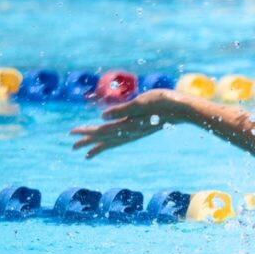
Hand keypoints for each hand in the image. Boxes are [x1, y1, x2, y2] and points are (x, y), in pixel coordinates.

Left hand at [70, 89, 192, 158]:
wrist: (183, 109)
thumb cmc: (163, 102)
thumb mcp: (140, 103)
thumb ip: (121, 110)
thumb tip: (101, 116)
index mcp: (129, 125)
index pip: (103, 130)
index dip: (86, 132)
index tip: (71, 133)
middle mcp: (132, 132)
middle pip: (106, 139)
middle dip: (89, 142)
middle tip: (73, 147)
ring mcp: (138, 131)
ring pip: (114, 141)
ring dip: (100, 145)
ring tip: (88, 151)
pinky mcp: (143, 129)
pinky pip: (122, 138)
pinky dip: (112, 141)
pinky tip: (111, 140)